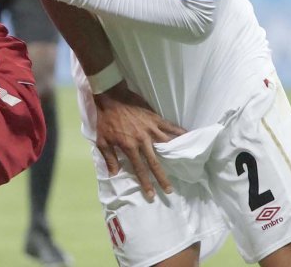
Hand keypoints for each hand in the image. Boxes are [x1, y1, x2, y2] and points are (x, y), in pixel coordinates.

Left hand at [94, 81, 185, 200]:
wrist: (111, 96)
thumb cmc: (105, 119)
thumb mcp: (102, 140)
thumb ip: (109, 158)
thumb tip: (114, 174)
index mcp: (129, 146)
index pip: (139, 168)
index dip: (146, 183)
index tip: (151, 195)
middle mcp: (143, 140)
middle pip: (155, 162)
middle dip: (162, 177)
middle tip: (169, 190)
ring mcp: (151, 128)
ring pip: (167, 145)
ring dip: (176, 156)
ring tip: (185, 165)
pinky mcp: (155, 118)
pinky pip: (170, 126)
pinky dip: (180, 132)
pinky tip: (188, 137)